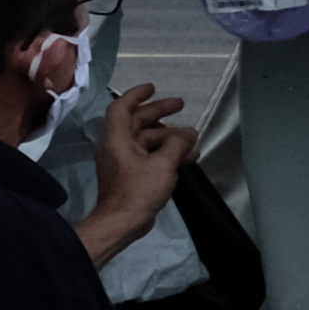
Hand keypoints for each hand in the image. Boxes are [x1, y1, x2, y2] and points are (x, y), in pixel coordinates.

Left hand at [76, 88, 190, 262]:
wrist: (121, 221)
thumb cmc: (139, 190)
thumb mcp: (163, 164)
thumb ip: (177, 144)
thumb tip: (188, 132)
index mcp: (118, 138)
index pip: (122, 107)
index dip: (137, 95)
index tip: (154, 88)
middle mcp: (116, 145)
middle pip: (137, 121)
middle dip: (159, 112)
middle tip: (181, 105)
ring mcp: (122, 160)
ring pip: (146, 140)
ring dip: (168, 136)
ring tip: (192, 139)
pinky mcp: (130, 174)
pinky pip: (148, 154)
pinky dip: (165, 152)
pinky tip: (186, 157)